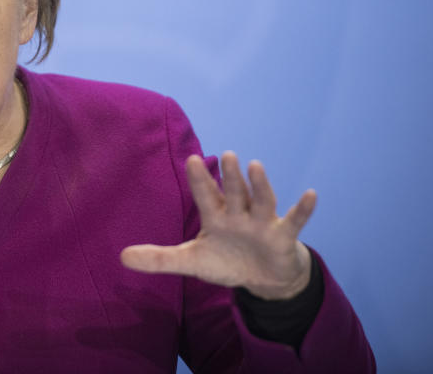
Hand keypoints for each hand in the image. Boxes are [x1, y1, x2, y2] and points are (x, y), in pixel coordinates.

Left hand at [120, 151, 314, 299]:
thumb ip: (159, 258)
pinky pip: (295, 220)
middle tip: (226, 154)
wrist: (262, 279)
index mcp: (216, 216)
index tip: (189, 159)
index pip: (205, 195)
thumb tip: (121, 257)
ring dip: (260, 185)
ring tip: (255, 165)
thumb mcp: (191, 262)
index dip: (198, 179)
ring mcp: (262, 223)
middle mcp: (239, 214)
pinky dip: (303, 209)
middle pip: (234, 192)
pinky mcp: (283, 236)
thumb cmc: (226, 262)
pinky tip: (311, 194)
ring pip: (261, 200)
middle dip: (230, 176)